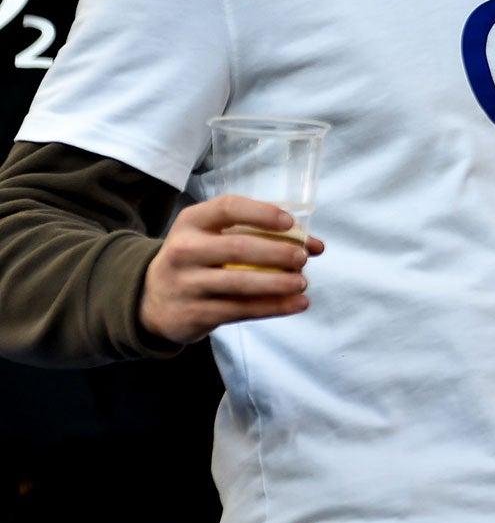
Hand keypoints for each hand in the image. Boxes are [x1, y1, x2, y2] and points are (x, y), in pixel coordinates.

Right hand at [139, 195, 325, 344]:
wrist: (150, 299)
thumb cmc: (198, 257)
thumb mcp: (214, 236)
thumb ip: (260, 234)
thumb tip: (315, 244)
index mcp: (192, 222)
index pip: (228, 208)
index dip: (262, 213)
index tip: (290, 223)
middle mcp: (183, 250)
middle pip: (238, 248)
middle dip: (277, 252)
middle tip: (303, 258)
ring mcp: (185, 284)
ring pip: (240, 283)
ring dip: (278, 283)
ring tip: (302, 282)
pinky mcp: (193, 314)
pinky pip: (240, 310)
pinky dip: (273, 307)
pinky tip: (297, 304)